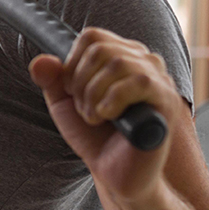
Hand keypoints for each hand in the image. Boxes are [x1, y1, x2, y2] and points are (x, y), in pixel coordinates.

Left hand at [28, 27, 185, 201]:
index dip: (73, 64)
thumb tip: (41, 61)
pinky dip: (112, 102)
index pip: (92, 37)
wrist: (114, 172)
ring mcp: (159, 78)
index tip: (73, 92)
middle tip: (85, 110)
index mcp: (120, 55)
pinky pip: (139, 82)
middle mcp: (144, 61)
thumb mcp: (64, 103)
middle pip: (100, 49)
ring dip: (94, 96)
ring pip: (117, 63)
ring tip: (96, 117)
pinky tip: (109, 118)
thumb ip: (51, 79)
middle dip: (81, 83)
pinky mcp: (167, 100)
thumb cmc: (94, 135)